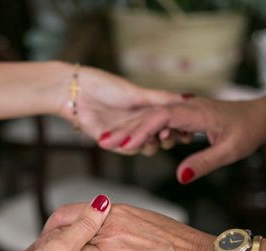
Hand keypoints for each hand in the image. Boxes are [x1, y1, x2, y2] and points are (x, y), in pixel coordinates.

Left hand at [27, 203, 221, 250]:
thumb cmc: (183, 246)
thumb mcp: (148, 222)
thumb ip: (120, 223)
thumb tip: (104, 226)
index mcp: (118, 212)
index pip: (71, 214)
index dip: (54, 226)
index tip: (48, 235)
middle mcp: (110, 231)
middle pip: (64, 238)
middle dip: (47, 249)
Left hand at [55, 64, 182, 155]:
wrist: (77, 92)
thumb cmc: (105, 86)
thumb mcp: (139, 93)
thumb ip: (163, 99)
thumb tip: (189, 98)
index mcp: (147, 111)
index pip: (169, 124)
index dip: (179, 129)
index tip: (188, 131)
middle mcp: (138, 124)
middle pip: (160, 139)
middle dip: (167, 139)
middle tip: (169, 136)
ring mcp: (125, 134)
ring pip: (145, 148)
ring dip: (150, 144)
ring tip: (153, 140)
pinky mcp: (111, 142)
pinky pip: (126, 150)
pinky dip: (132, 146)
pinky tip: (134, 142)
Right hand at [98, 96, 265, 182]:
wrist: (260, 116)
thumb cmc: (248, 131)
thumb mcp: (230, 151)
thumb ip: (204, 163)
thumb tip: (179, 177)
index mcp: (196, 112)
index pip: (162, 117)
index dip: (142, 129)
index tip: (124, 143)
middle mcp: (187, 106)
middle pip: (151, 115)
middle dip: (126, 128)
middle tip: (103, 141)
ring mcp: (185, 109)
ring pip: (152, 117)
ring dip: (131, 128)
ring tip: (108, 141)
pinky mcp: (185, 115)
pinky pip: (159, 120)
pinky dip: (144, 129)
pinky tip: (131, 140)